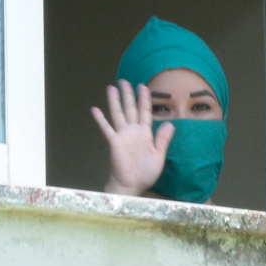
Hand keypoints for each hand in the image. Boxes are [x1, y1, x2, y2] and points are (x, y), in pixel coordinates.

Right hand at [91, 80, 174, 196]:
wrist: (132, 185)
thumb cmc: (145, 172)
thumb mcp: (159, 155)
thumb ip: (163, 139)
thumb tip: (171, 123)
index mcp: (145, 133)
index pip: (145, 112)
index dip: (144, 99)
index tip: (143, 86)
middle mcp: (133, 131)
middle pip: (130, 108)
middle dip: (128, 94)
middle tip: (124, 81)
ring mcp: (122, 135)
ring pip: (118, 113)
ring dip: (115, 101)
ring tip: (111, 87)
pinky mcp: (114, 142)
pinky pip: (107, 128)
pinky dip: (100, 119)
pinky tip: (95, 109)